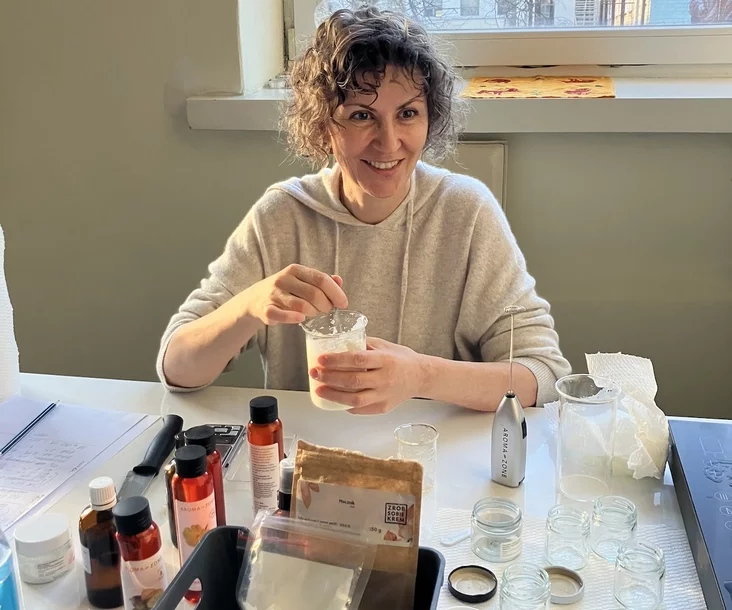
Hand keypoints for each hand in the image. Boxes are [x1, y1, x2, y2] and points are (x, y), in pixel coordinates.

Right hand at [241, 264, 347, 325]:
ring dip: (313, 313)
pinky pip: (282, 315)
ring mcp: (274, 294)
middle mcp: (284, 279)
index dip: (336, 293)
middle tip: (327, 311)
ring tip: (314, 314)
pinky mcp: (266, 309)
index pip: (321, 279)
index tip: (343, 304)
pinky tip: (301, 319)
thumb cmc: (286, 290)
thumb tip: (339, 281)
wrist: (255, 298)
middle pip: (314, 294)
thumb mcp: (302, 280)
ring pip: (302, 306)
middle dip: (326, 306)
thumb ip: (321, 281)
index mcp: (296, 270)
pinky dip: (293, 318)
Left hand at [310, 337, 426, 414]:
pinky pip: (361, 409)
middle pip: (353, 380)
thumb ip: (364, 344)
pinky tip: (335, 400)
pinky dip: (346, 405)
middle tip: (315, 373)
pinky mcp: (383, 408)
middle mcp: (385, 379)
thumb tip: (340, 341)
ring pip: (355, 399)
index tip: (322, 359)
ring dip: (333, 395)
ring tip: (319, 389)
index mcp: (386, 360)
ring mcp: (384, 395)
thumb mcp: (385, 345)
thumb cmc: (402, 359)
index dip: (337, 360)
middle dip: (330, 377)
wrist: (421, 376)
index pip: (358, 360)